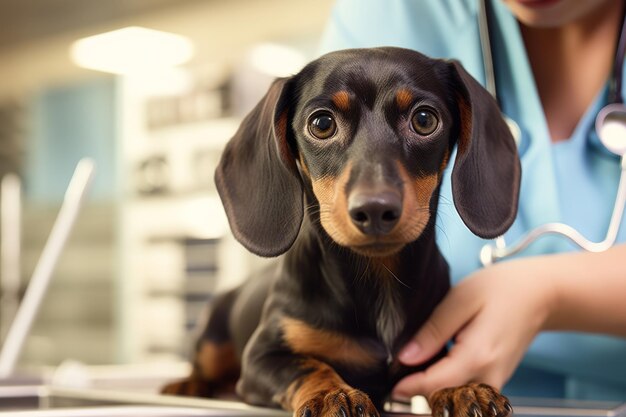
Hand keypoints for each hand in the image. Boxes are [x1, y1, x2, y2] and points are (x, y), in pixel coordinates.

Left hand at [393, 258, 555, 398]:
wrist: (541, 295)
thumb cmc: (502, 289)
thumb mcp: (461, 298)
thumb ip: (433, 330)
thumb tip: (405, 356)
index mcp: (479, 356)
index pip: (436, 385)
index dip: (410, 389)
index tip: (392, 387)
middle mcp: (489, 377)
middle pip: (446, 402)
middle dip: (419, 401)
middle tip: (397, 390)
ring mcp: (495, 383)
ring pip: (457, 405)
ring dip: (433, 400)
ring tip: (411, 385)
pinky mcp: (494, 382)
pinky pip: (466, 397)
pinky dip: (446, 394)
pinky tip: (431, 378)